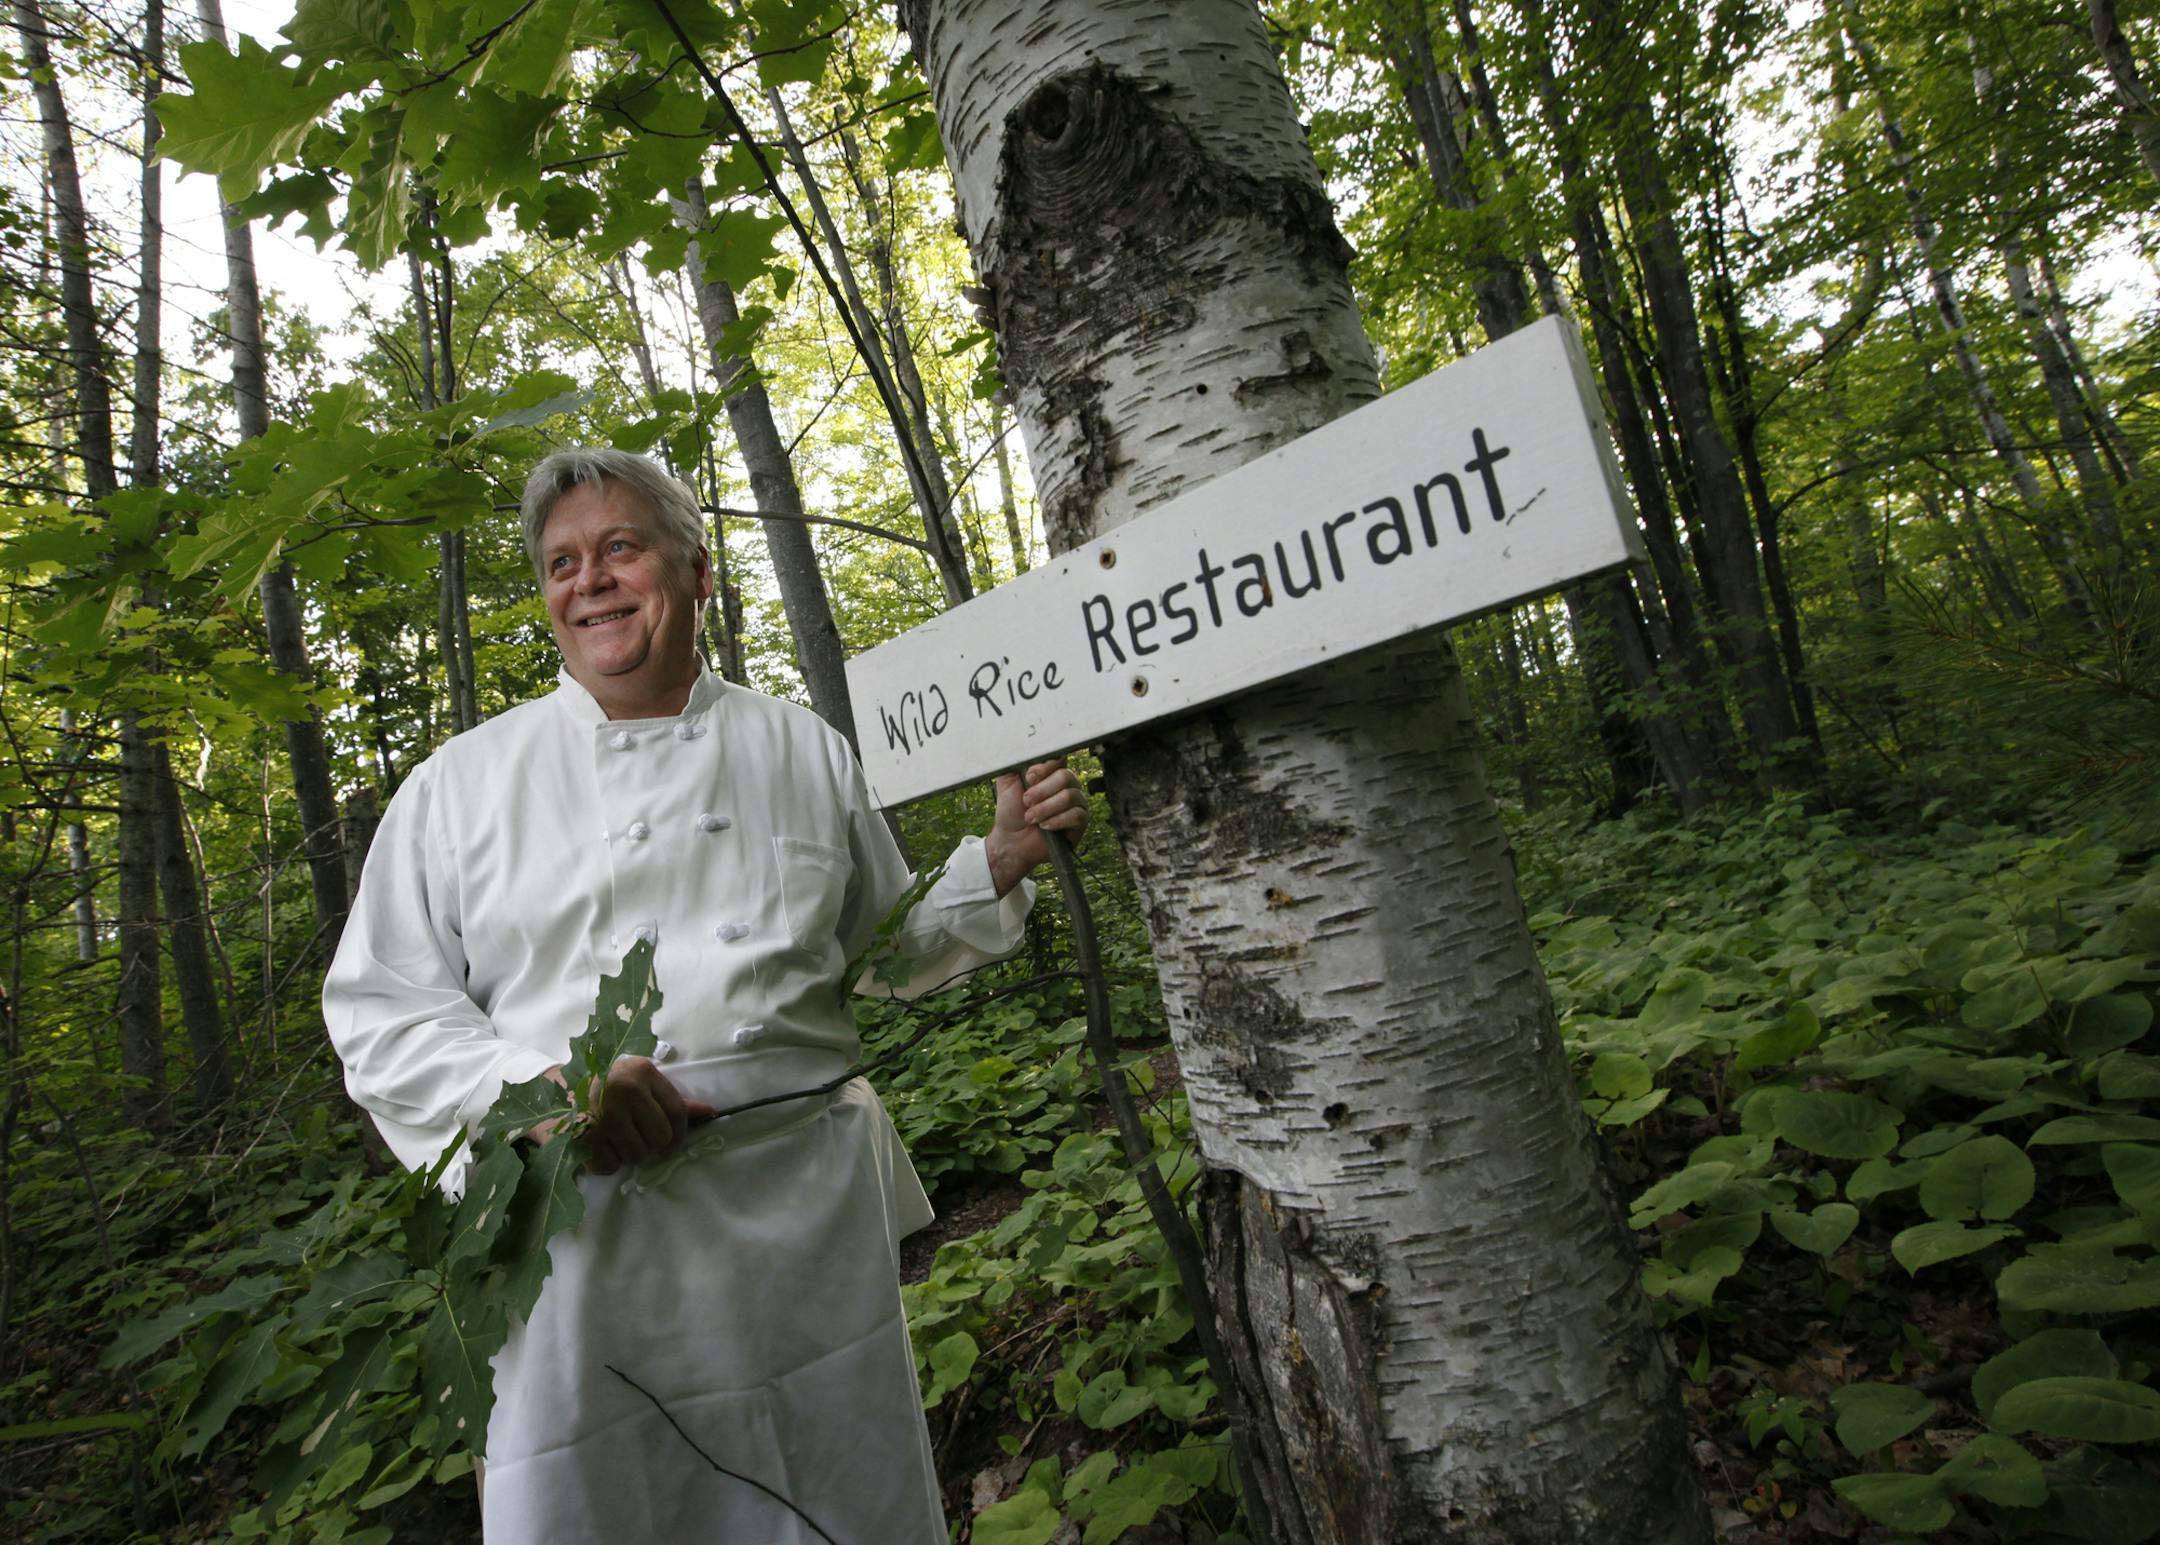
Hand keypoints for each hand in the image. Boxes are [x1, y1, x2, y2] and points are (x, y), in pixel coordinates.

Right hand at [528, 1059, 714, 1174]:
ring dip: (626, 1154)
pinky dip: (604, 1163)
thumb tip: (707, 1112)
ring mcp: (601, 1114)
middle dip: (650, 1146)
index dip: (679, 1134)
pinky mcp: (581, 1136)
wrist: (546, 1088)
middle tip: (633, 1137)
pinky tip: (596, 1145)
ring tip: (612, 1137)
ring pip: (636, 1156)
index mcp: (641, 1071)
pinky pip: (609, 1166)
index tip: (670, 1142)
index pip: (677, 1112)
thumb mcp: (636, 1083)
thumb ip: (669, 1099)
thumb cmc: (601, 1086)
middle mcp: (623, 1089)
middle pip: (659, 1138)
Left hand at [984, 759, 1089, 895]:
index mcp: (1051, 772)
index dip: (1045, 767)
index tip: (1029, 778)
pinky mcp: (1080, 822)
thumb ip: (1013, 763)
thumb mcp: (1007, 783)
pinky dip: (1056, 821)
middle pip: (1065, 777)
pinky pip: (1076, 815)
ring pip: (1069, 797)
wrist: (1011, 840)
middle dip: (1041, 791)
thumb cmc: (1011, 811)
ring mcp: (1076, 803)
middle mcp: (1067, 785)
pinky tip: (1045, 826)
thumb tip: (1018, 747)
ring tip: (1031, 817)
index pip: (1059, 759)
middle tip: (1026, 802)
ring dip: (1045, 808)